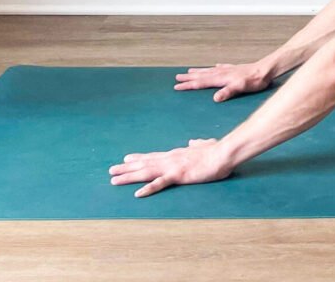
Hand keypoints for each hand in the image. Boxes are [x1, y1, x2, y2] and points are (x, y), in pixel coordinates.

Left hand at [108, 138, 233, 197]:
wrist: (223, 153)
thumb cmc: (216, 150)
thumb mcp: (204, 146)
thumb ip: (197, 144)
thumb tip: (193, 141)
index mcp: (175, 154)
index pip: (153, 156)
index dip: (138, 158)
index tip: (126, 159)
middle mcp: (169, 159)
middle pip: (144, 164)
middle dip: (126, 168)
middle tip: (111, 171)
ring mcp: (172, 167)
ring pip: (146, 172)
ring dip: (129, 176)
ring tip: (114, 180)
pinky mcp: (178, 175)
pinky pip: (160, 183)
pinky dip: (148, 188)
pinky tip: (138, 193)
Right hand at [174, 62, 272, 101]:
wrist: (265, 70)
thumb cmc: (254, 81)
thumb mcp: (240, 88)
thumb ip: (227, 92)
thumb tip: (214, 99)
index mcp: (220, 78)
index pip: (201, 83)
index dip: (188, 85)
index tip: (177, 86)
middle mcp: (221, 73)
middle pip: (201, 75)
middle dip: (189, 78)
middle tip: (176, 78)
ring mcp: (228, 70)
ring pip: (209, 70)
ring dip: (198, 71)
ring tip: (189, 71)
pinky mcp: (235, 69)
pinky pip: (221, 67)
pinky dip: (215, 67)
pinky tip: (215, 65)